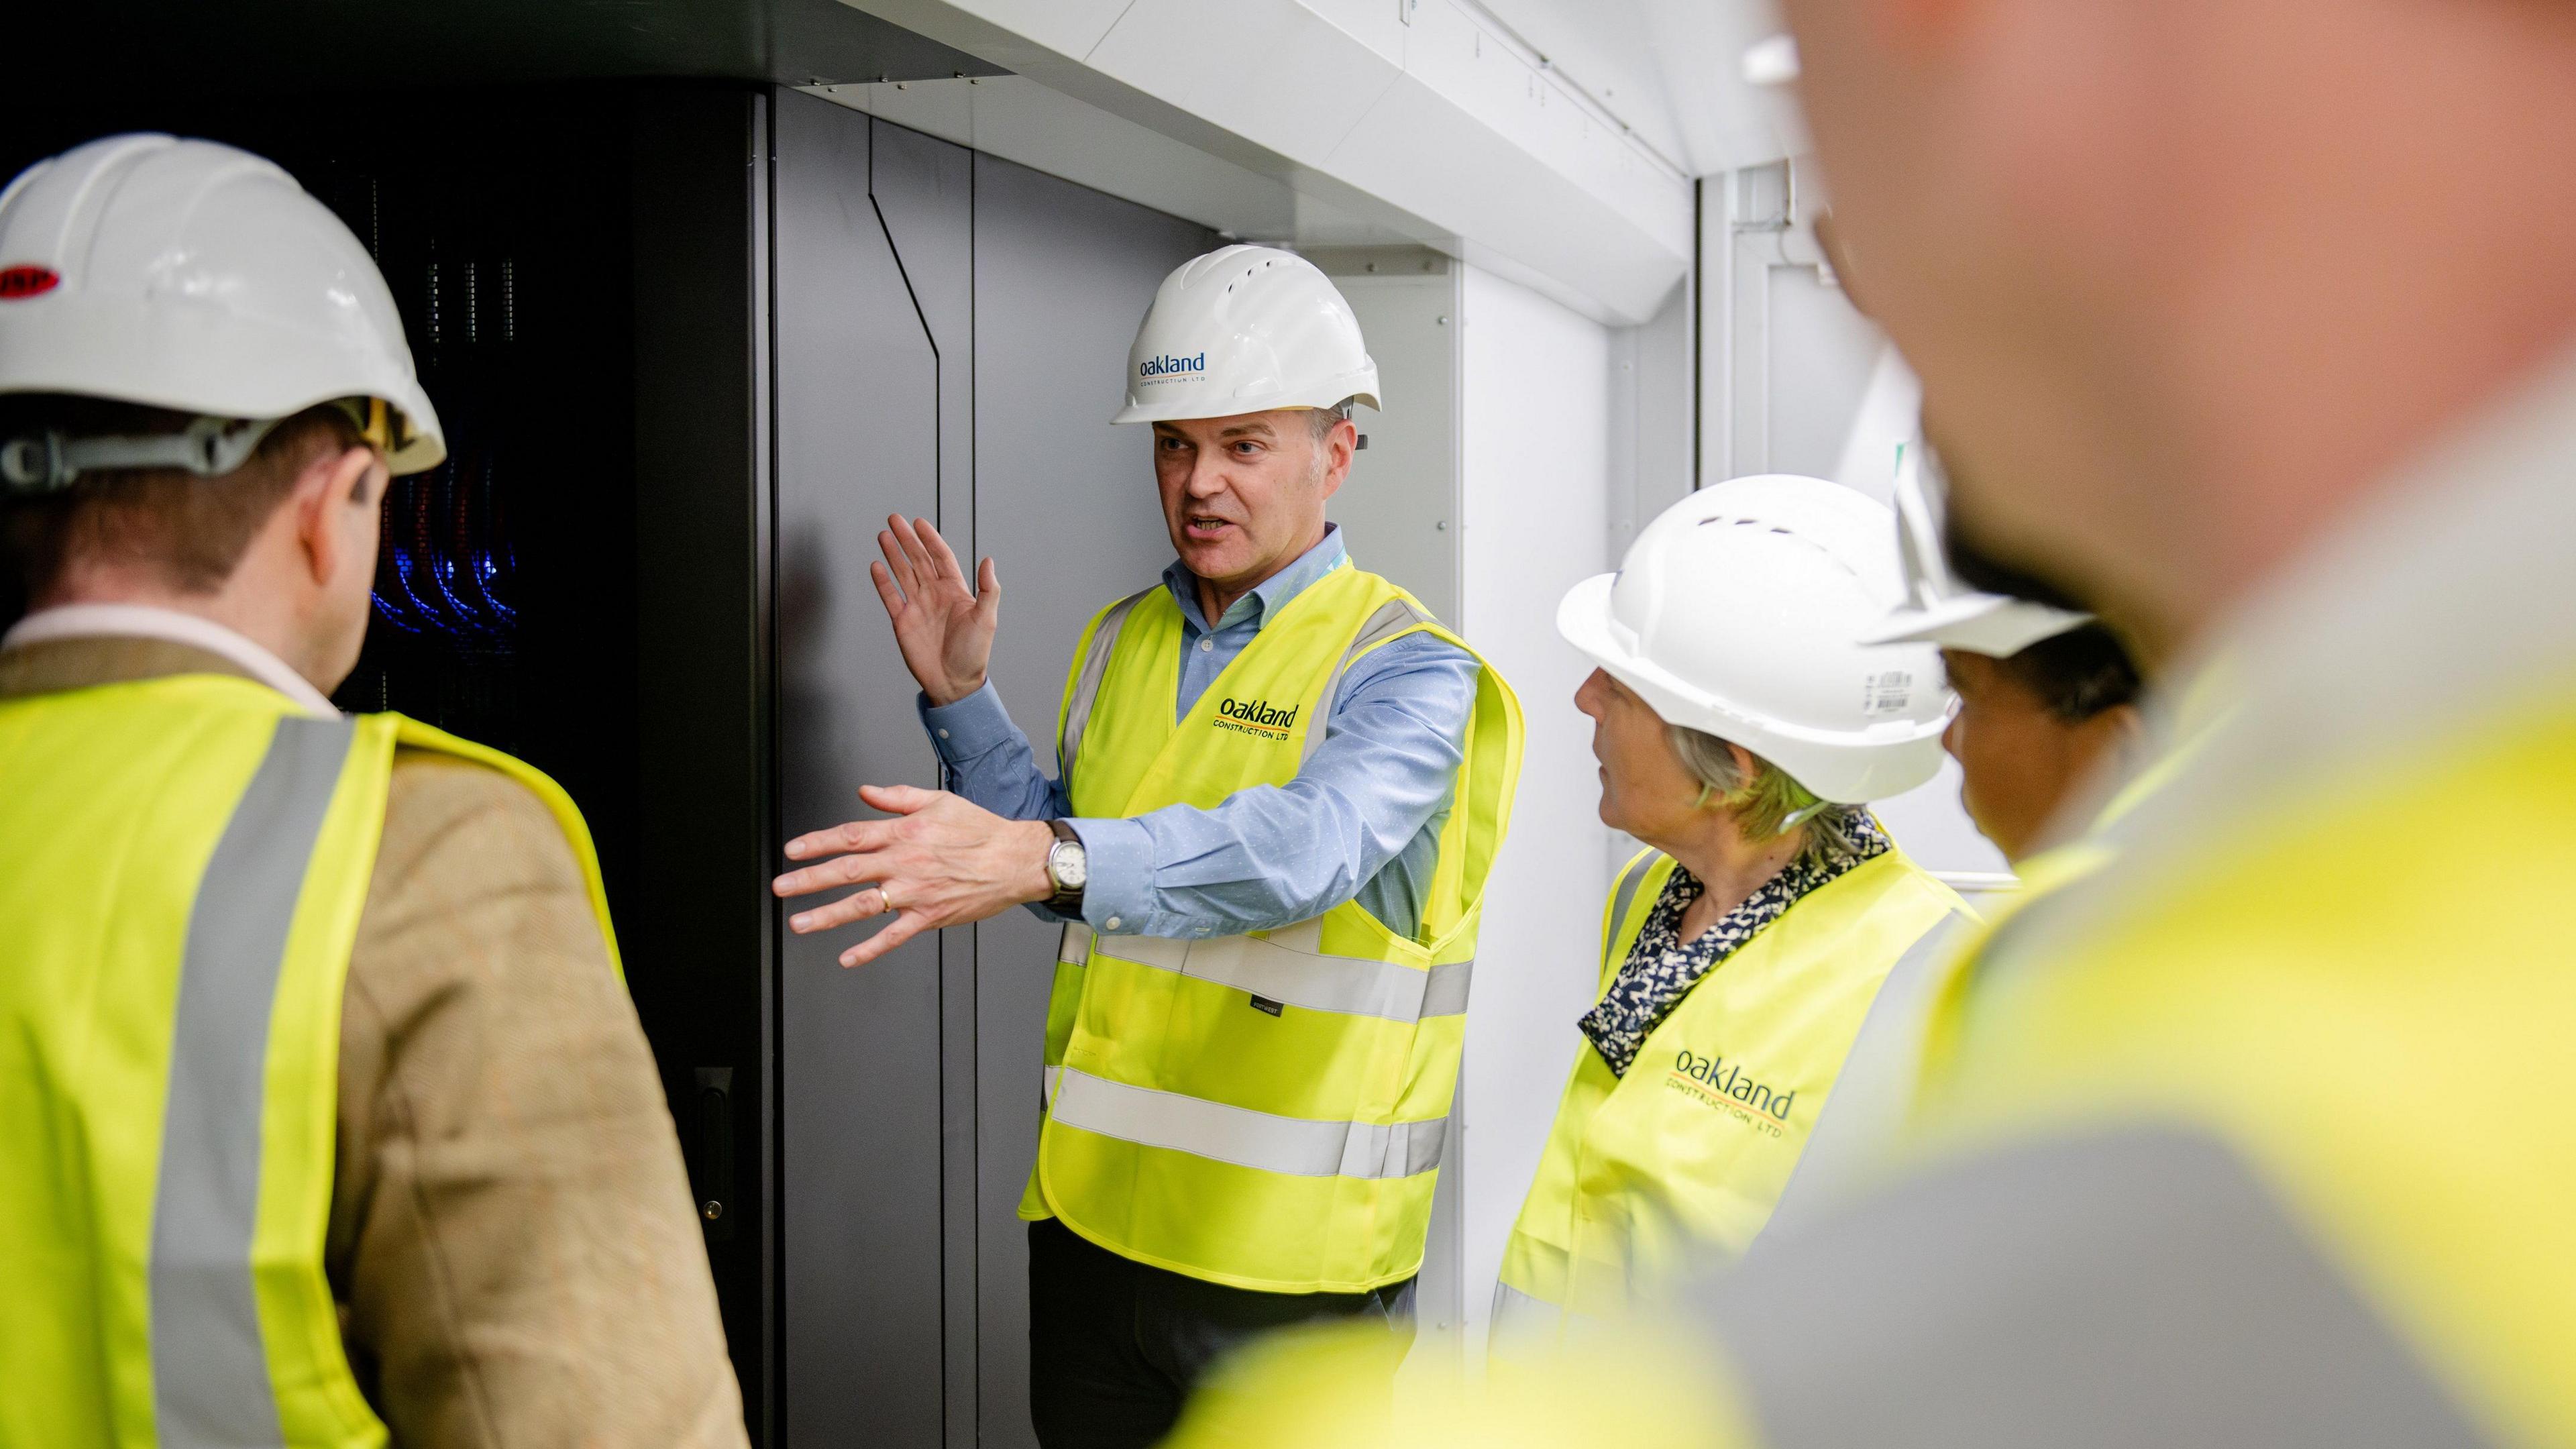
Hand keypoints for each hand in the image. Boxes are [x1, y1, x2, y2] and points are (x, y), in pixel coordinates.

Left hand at [773, 785, 1055, 967]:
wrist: (1016, 859)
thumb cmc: (981, 830)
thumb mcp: (938, 801)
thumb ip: (896, 797)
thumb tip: (864, 792)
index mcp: (904, 833)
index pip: (851, 836)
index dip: (818, 843)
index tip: (792, 850)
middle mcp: (904, 862)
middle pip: (848, 871)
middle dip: (809, 880)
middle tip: (781, 887)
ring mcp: (916, 892)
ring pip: (864, 905)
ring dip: (828, 915)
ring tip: (800, 923)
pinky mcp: (930, 916)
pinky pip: (894, 935)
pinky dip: (870, 949)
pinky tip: (848, 958)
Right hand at [873, 514, 999, 706]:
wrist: (954, 683)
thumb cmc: (973, 654)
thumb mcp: (986, 619)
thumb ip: (988, 589)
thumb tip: (988, 560)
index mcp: (955, 591)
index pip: (941, 557)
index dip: (930, 539)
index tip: (919, 522)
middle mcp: (934, 595)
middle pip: (918, 560)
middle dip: (907, 539)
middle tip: (894, 519)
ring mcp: (917, 607)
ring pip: (902, 573)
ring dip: (893, 554)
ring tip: (883, 535)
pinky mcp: (902, 621)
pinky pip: (890, 597)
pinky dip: (882, 582)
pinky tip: (876, 565)